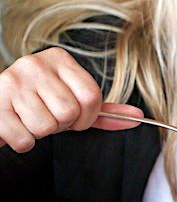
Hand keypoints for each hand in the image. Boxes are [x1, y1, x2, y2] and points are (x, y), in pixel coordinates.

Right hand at [0, 47, 143, 152]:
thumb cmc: (36, 104)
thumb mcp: (69, 100)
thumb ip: (103, 110)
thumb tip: (138, 117)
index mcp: (58, 59)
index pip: (92, 96)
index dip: (87, 117)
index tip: (75, 118)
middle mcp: (34, 65)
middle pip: (69, 112)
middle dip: (62, 125)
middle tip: (48, 117)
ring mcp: (12, 83)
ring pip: (46, 126)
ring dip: (40, 133)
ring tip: (29, 120)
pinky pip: (24, 139)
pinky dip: (22, 142)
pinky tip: (15, 128)